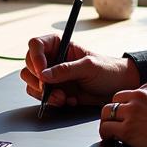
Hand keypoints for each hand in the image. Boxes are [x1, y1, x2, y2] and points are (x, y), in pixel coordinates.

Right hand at [20, 34, 139, 107]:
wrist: (117, 88)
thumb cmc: (107, 70)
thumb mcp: (89, 67)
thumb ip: (66, 70)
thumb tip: (44, 75)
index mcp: (60, 45)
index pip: (36, 45)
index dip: (35, 57)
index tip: (42, 72)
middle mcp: (53, 59)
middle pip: (29, 65)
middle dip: (37, 80)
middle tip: (50, 89)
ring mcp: (52, 76)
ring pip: (32, 83)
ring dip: (44, 93)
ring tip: (63, 98)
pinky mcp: (55, 90)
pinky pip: (41, 97)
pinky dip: (51, 101)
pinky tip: (69, 100)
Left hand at [98, 80, 146, 146]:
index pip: (132, 92)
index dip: (129, 104)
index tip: (129, 113)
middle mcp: (139, 95)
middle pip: (116, 99)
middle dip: (116, 110)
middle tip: (116, 121)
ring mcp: (132, 111)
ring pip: (107, 111)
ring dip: (107, 120)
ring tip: (109, 129)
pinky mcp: (127, 129)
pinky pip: (106, 128)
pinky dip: (106, 133)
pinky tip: (109, 138)